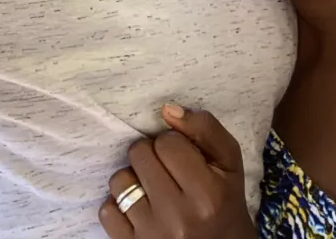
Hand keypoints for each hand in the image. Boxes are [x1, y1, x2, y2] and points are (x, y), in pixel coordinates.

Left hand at [99, 103, 255, 238]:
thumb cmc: (224, 199)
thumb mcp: (229, 162)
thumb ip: (205, 128)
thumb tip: (167, 109)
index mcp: (208, 194)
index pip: (167, 142)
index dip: (173, 142)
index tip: (181, 155)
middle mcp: (178, 217)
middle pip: (140, 154)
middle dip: (151, 154)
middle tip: (166, 169)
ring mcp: (152, 234)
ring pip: (120, 180)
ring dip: (133, 178)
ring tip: (151, 188)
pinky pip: (107, 210)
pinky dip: (119, 204)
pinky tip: (139, 207)